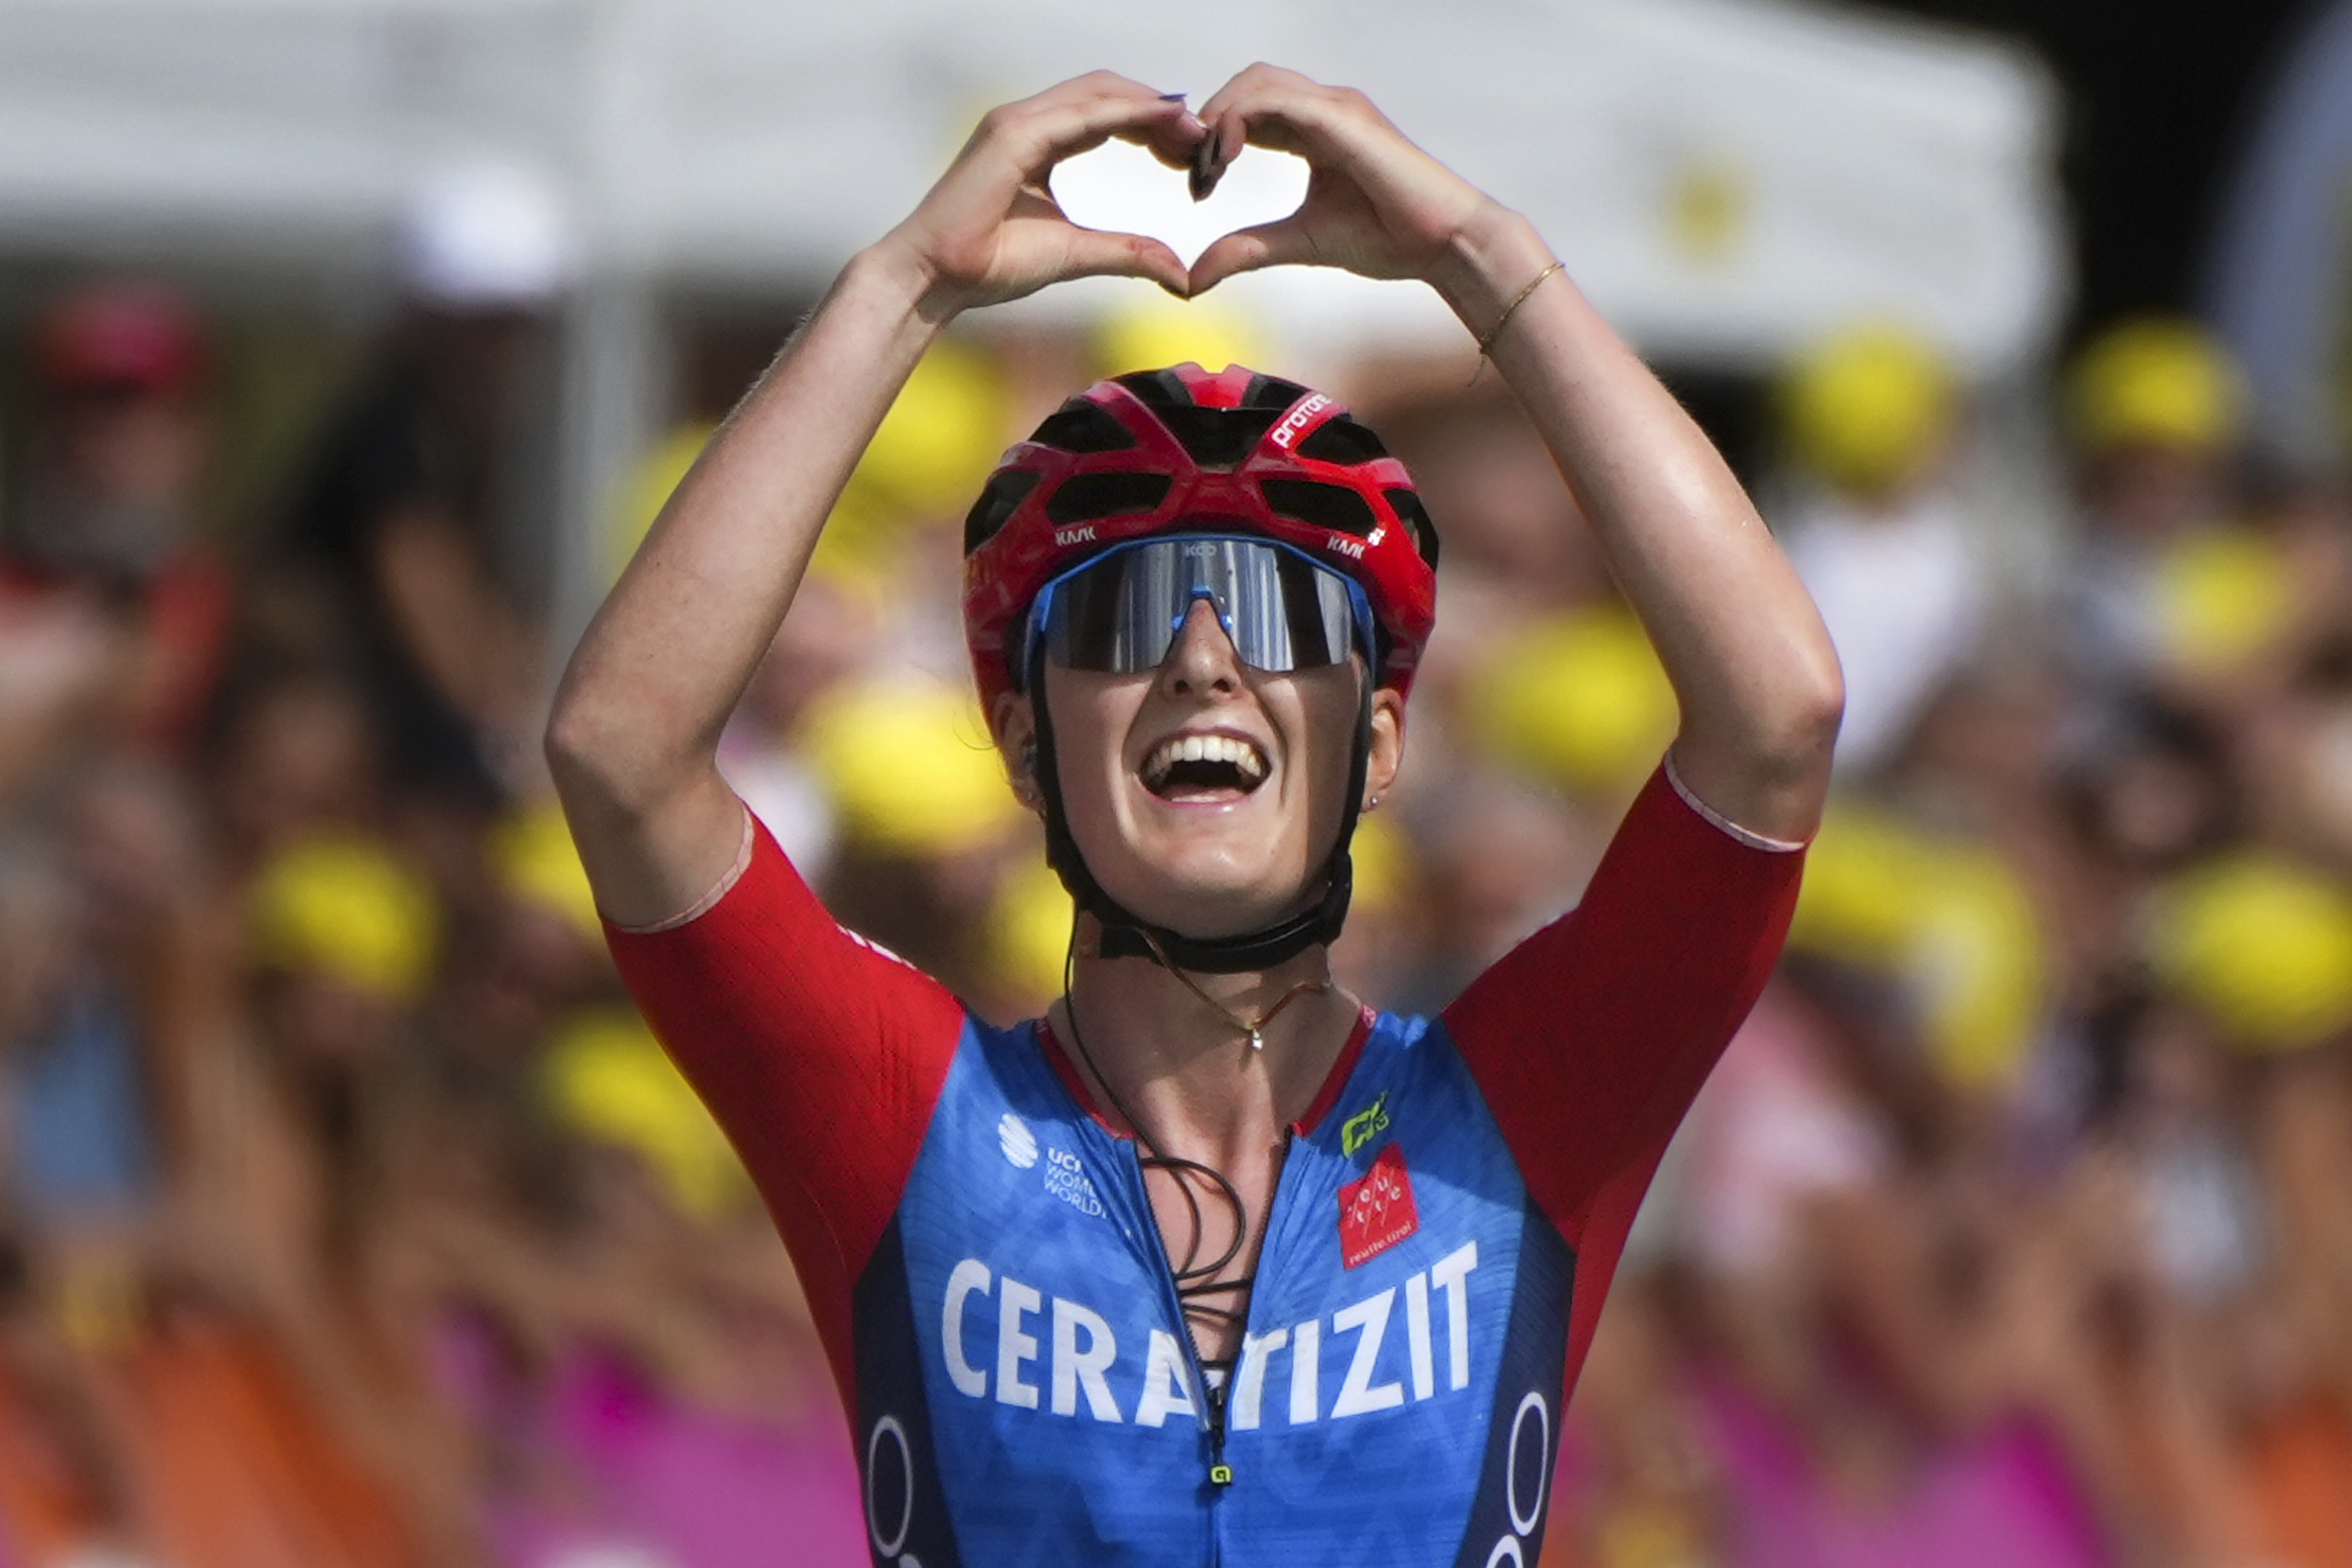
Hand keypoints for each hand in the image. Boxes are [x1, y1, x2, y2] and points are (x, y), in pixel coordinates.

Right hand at [882, 73, 1205, 319]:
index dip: (1150, 122)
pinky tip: (1163, 117)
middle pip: (1106, 93)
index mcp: (1037, 143)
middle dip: (1157, 107)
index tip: (1190, 146)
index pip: (1104, 115)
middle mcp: (1026, 123)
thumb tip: (1178, 274)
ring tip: (1192, 123)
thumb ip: (1126, 252)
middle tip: (1202, 133)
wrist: (936, 278)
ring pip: (1098, 92)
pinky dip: (1127, 110)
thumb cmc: (990, 266)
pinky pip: (1082, 112)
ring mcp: (1016, 122)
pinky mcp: (1011, 135)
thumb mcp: (1077, 253)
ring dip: (1149, 103)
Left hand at [1187, 65, 1504, 299]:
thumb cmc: (1388, 238)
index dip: (1211, 138)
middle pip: (1247, 85)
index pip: (1250, 111)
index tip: (1193, 181)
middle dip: (1208, 120)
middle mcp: (1325, 109)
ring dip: (1219, 117)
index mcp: (1316, 131)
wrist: (1444, 243)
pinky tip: (1224, 158)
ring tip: (1205, 167)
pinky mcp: (1344, 119)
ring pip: (1258, 82)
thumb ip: (1246, 250)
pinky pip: (1278, 101)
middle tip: (1189, 170)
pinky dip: (1241, 120)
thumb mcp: (1297, 244)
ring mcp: (1337, 108)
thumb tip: (1193, 277)